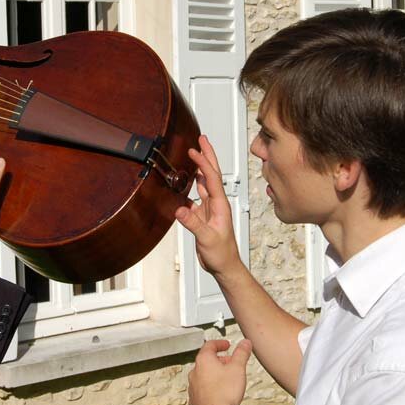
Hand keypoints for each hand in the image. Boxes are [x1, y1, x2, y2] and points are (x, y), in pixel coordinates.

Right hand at [175, 135, 240, 278]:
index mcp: (220, 205)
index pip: (211, 178)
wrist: (224, 266)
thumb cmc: (221, 254)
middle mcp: (216, 202)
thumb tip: (180, 209)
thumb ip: (194, 224)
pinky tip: (187, 179)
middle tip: (201, 139)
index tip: (194, 150)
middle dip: (207, 155)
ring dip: (200, 166)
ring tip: (195, 152)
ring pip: (205, 181)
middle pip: (212, 173)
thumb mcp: (208, 239)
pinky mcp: (203, 214)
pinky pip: (197, 194)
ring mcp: (210, 207)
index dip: (203, 162)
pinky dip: (192, 183)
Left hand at [188, 339, 251, 404]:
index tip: (226, 345)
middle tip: (229, 363)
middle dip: (219, 360)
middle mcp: (195, 372)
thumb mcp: (238, 368)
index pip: (210, 345)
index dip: (220, 344)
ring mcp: (193, 387)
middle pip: (206, 361)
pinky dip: (209, 388)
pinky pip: (201, 390)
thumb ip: (241, 353)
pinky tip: (218, 393)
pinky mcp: (194, 400)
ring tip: (225, 379)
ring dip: (213, 374)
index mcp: (204, 360)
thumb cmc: (224, 393)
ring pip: (202, 376)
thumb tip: (245, 343)